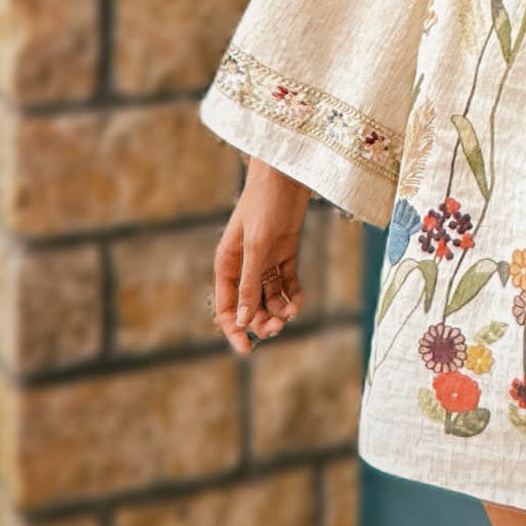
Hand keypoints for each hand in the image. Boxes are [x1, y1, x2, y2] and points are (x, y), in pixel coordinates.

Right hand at [212, 160, 308, 355]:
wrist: (287, 175)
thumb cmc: (265, 205)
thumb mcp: (257, 247)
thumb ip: (250, 284)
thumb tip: (243, 322)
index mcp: (227, 265)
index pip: (226, 307)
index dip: (234, 331)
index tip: (248, 350)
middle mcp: (244, 265)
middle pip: (250, 306)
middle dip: (262, 320)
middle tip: (279, 326)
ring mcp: (265, 260)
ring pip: (270, 297)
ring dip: (280, 310)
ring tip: (292, 314)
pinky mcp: (285, 252)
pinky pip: (287, 283)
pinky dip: (293, 295)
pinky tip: (299, 302)